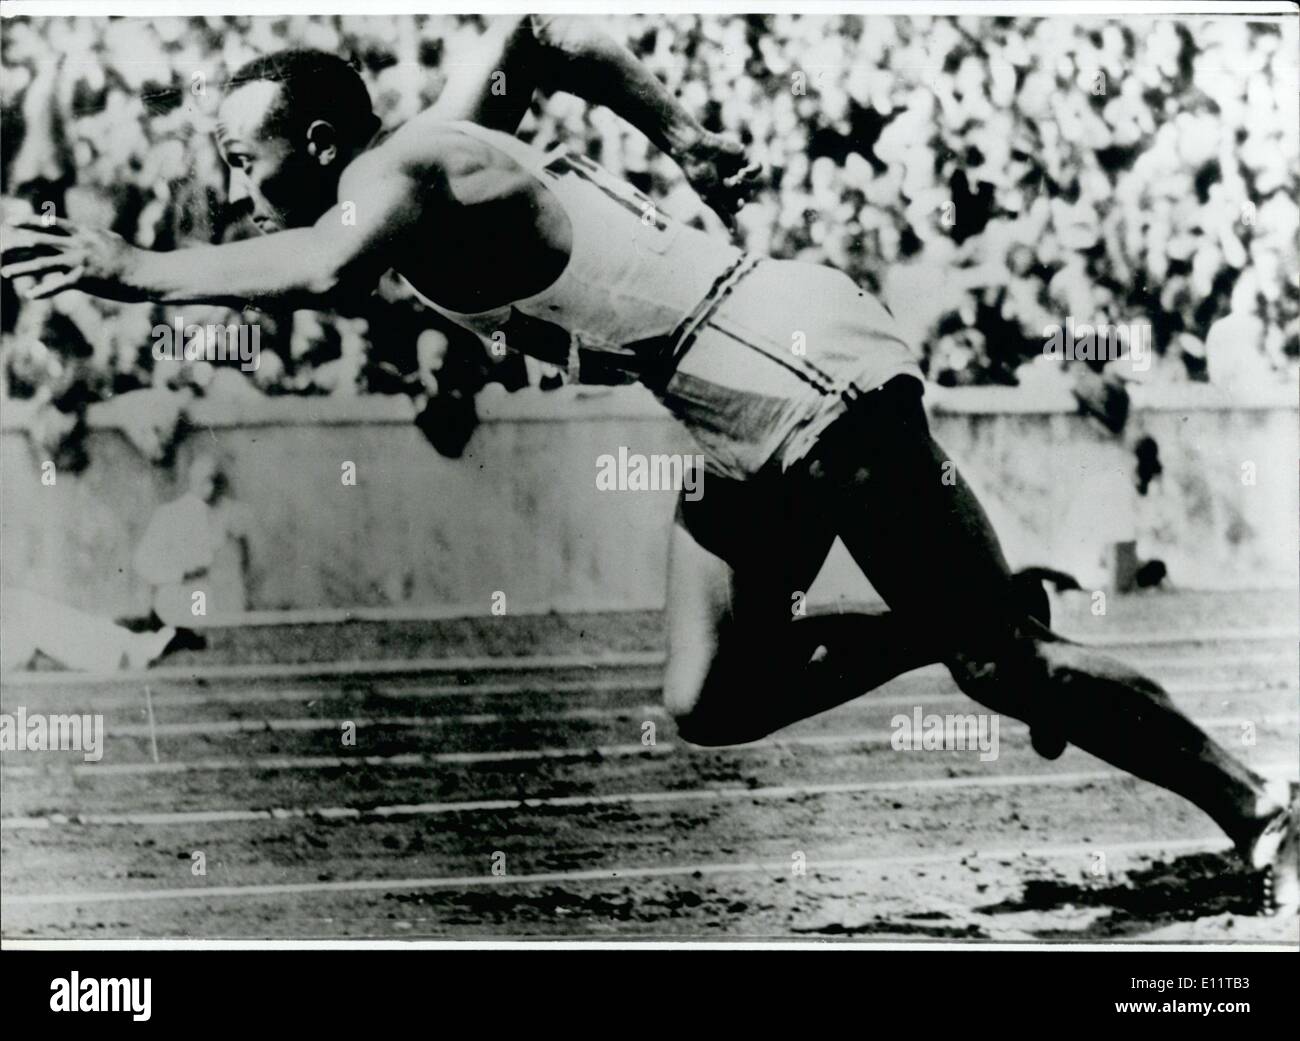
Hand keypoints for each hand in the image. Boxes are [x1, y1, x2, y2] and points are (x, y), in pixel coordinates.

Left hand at [1, 216, 144, 300]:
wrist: (145, 273)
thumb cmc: (131, 258)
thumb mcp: (109, 240)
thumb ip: (91, 237)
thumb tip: (82, 233)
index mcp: (84, 232)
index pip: (50, 224)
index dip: (29, 221)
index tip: (12, 221)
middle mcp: (78, 244)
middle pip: (39, 241)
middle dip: (17, 246)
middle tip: (0, 250)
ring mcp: (80, 261)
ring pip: (43, 263)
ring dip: (21, 268)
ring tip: (5, 273)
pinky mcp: (84, 279)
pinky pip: (58, 286)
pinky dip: (42, 291)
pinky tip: (30, 295)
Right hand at [676, 130, 763, 227]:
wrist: (696, 151)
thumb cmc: (699, 176)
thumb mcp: (710, 198)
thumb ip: (723, 214)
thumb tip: (735, 234)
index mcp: (723, 194)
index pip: (737, 206)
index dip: (738, 205)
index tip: (737, 203)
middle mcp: (731, 184)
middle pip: (746, 196)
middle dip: (738, 193)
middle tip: (726, 184)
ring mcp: (738, 170)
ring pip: (751, 184)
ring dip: (744, 184)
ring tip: (731, 178)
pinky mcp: (743, 158)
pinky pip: (757, 168)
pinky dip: (753, 171)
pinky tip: (742, 171)